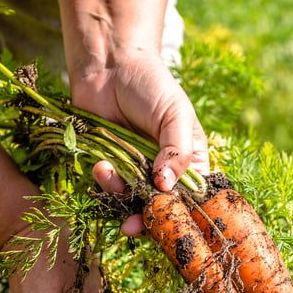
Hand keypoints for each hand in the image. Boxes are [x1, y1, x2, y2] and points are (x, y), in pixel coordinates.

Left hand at [71, 52, 208, 234]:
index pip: (192, 198)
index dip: (181, 214)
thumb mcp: (174, 114)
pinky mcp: (112, 168)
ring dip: (119, 196)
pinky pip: (110, 190)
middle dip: (146, 219)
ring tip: (108, 172)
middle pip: (161, 209)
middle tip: (132, 226)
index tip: (168, 221)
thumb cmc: (151, 84)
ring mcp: (137, 172)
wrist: (109, 67)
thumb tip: (167, 187)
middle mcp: (166, 172)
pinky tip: (100, 165)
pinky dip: (105, 183)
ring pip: (132, 203)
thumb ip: (177, 151)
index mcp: (190, 161)